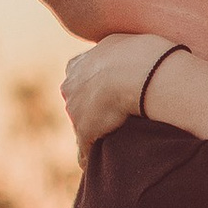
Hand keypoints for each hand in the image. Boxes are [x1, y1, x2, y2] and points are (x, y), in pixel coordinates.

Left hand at [60, 34, 172, 154]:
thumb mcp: (120, 42)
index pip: (78, 80)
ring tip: (108, 143)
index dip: (93, 88)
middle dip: (89, 112)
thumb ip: (112, 50)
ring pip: (80, 126)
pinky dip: (89, 157)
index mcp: (76, 66)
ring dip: (91, 135)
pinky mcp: (84, 131)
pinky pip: (84, 150)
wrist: (138, 72)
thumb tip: (121, 53)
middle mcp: (69, 87)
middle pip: (76, 104)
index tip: (107, 97)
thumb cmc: (138, 54)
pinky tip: (95, 165)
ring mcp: (74, 110)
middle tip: (110, 120)